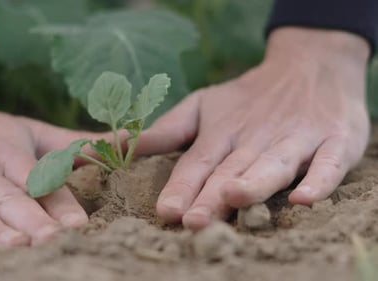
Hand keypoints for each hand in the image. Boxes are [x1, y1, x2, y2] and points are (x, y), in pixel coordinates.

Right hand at [0, 64, 101, 245]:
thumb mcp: (23, 129)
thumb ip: (71, 143)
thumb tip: (126, 139)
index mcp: (7, 152)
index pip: (38, 181)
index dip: (59, 205)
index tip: (79, 227)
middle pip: (6, 197)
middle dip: (30, 221)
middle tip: (53, 242)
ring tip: (12, 246)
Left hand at [138, 27, 370, 228]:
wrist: (309, 66)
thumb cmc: (247, 97)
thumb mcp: (201, 106)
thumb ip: (164, 131)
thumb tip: (113, 143)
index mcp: (222, 133)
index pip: (198, 163)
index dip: (182, 187)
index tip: (167, 211)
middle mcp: (255, 138)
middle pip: (231, 170)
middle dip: (212, 196)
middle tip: (194, 221)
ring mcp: (295, 139)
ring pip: (273, 165)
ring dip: (255, 182)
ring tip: (235, 197)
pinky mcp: (333, 142)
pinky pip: (328, 164)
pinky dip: (319, 180)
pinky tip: (304, 199)